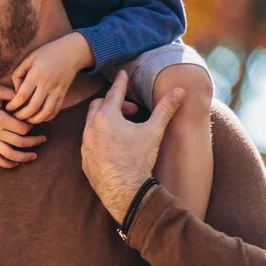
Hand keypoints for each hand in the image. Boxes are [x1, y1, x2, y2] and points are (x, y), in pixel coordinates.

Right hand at [0, 86, 45, 169]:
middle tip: (43, 139)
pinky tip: (16, 163)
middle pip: (20, 142)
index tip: (33, 121)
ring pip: (9, 155)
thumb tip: (27, 98)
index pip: (22, 128)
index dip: (31, 126)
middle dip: (34, 141)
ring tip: (34, 156)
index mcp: (0, 120)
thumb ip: (12, 94)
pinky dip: (6, 164)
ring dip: (23, 157)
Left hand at [4, 32, 92, 123]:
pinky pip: (56, 109)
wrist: (71, 52)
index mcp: (36, 75)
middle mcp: (47, 84)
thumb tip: (16, 90)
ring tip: (27, 120)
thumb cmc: (47, 53)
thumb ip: (19, 73)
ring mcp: (57, 90)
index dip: (13, 104)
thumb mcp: (29, 58)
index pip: (22, 95)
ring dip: (35, 119)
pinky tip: (40, 118)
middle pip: (33, 107)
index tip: (8, 108)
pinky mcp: (63, 93)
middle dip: (22, 115)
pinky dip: (48, 117)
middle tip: (15, 116)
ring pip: (46, 112)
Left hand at [81, 70, 181, 222]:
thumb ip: (165, 109)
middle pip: (99, 105)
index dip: (121, 82)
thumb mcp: (154, 131)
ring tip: (124, 127)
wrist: (124, 191)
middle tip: (132, 110)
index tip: (122, 74)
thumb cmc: (138, 159)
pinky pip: (89, 142)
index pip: (114, 92)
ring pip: (91, 123)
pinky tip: (113, 145)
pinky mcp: (84, 160)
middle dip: (114, 103)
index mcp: (106, 117)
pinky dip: (100, 137)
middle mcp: (91, 128)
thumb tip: (180, 90)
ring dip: (106, 120)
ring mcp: (85, 145)